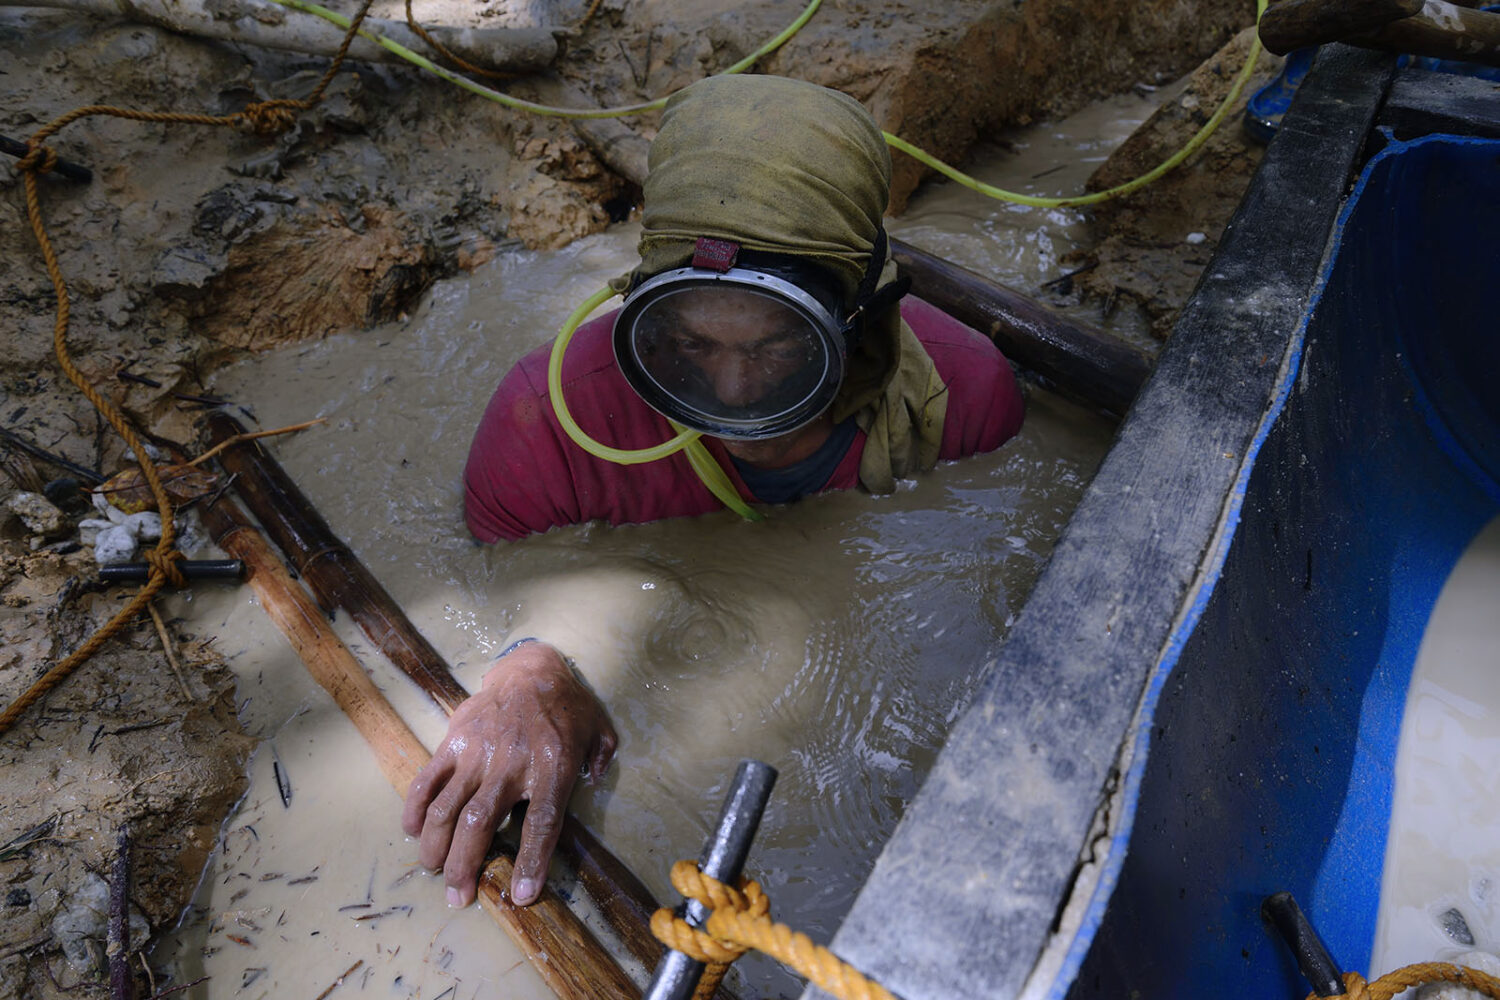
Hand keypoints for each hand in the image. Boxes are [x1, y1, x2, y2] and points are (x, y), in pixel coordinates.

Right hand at [401, 641, 616, 906]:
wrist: (531, 669)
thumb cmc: (568, 708)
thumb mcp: (599, 732)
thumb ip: (601, 761)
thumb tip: (593, 785)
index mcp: (552, 766)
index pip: (541, 824)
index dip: (530, 862)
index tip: (520, 895)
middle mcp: (511, 763)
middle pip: (481, 824)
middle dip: (465, 867)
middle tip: (459, 897)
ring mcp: (476, 752)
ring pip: (447, 808)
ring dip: (436, 847)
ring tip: (434, 871)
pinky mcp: (453, 741)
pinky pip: (427, 779)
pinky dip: (415, 808)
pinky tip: (412, 831)